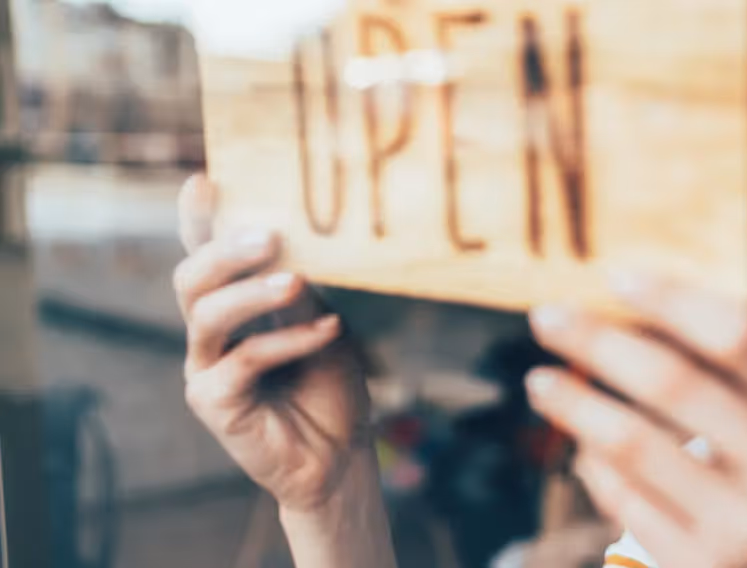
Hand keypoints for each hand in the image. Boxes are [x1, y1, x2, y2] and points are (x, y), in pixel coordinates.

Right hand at [173, 175, 372, 512]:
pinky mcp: (213, 402)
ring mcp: (205, 367)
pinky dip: (287, 342)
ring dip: (252, 294)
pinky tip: (326, 333)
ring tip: (295, 282)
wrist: (340, 453)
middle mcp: (209, 332)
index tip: (203, 180)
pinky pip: (243, 361)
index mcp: (232, 304)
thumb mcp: (323, 323)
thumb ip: (302, 289)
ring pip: (207, 315)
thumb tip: (292, 242)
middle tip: (268, 235)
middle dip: (225, 250)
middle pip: (192, 278)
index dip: (198, 219)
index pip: (206, 254)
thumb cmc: (329, 384)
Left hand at [527, 274, 746, 567]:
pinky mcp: (705, 567)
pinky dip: (595, 466)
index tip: (614, 277)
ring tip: (540, 382)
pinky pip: (624, 500)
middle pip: (674, 383)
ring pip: (633, 445)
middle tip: (546, 318)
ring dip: (574, 404)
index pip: (741, 336)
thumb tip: (629, 305)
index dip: (673, 300)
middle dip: (597, 343)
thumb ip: (737, 366)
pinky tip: (582, 447)